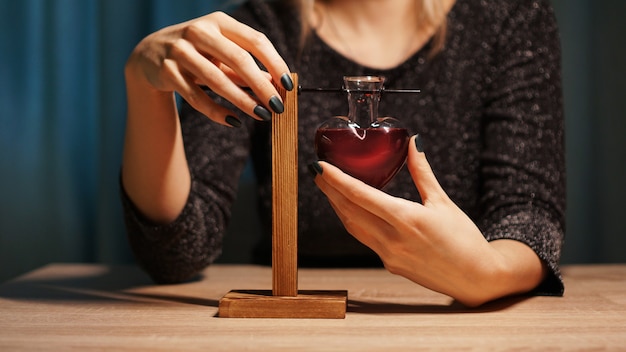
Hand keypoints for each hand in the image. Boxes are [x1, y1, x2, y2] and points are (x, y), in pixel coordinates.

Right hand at [125, 11, 292, 125]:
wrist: (148, 56)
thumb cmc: (196, 54)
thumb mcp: (221, 54)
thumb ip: (246, 67)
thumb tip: (276, 84)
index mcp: (219, 22)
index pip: (255, 40)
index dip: (275, 63)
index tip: (288, 85)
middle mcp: (199, 31)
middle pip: (239, 59)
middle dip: (262, 86)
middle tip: (278, 106)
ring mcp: (180, 50)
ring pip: (217, 80)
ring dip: (243, 101)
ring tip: (261, 116)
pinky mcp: (166, 71)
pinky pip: (196, 97)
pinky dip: (217, 112)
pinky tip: (234, 122)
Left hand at [311, 135, 545, 305]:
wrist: (477, 278)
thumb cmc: (465, 239)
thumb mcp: (443, 202)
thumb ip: (422, 172)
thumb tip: (413, 143)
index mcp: (406, 219)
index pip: (360, 195)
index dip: (336, 180)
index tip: (320, 167)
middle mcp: (392, 239)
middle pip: (349, 211)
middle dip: (330, 191)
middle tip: (317, 172)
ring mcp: (388, 255)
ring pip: (352, 227)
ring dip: (338, 207)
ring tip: (328, 188)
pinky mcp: (390, 264)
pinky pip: (364, 239)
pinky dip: (353, 222)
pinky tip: (351, 210)